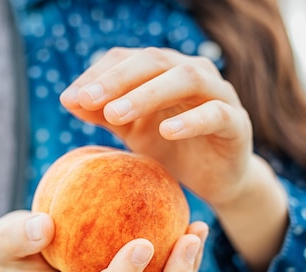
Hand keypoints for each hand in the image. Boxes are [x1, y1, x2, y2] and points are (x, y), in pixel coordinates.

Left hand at [60, 47, 253, 207]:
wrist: (215, 179)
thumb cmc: (171, 149)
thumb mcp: (132, 131)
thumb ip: (105, 114)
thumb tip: (68, 99)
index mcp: (163, 70)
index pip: (126, 59)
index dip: (97, 74)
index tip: (70, 98)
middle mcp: (191, 72)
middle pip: (154, 61)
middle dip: (117, 79)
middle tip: (87, 99)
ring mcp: (218, 94)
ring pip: (186, 78)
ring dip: (147, 94)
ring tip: (116, 115)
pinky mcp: (237, 122)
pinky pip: (216, 113)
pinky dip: (191, 120)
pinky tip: (166, 131)